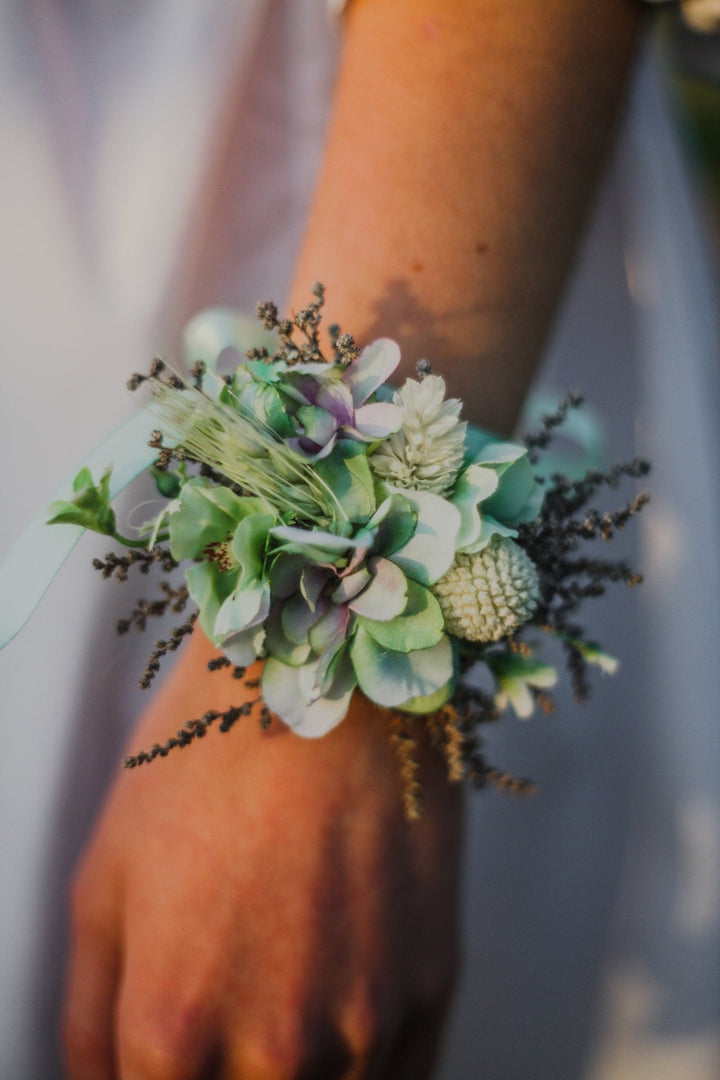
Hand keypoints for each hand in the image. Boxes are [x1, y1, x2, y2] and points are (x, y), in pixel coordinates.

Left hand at [62, 632, 462, 1078]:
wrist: (328, 680)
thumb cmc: (211, 761)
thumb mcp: (101, 883)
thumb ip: (89, 1022)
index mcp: (173, 1029)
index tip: (172, 1054)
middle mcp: (275, 1050)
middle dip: (223, 1076)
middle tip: (229, 1007)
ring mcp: (365, 1024)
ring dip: (297, 1075)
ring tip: (284, 991)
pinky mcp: (433, 987)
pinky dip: (362, 1068)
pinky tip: (339, 1008)